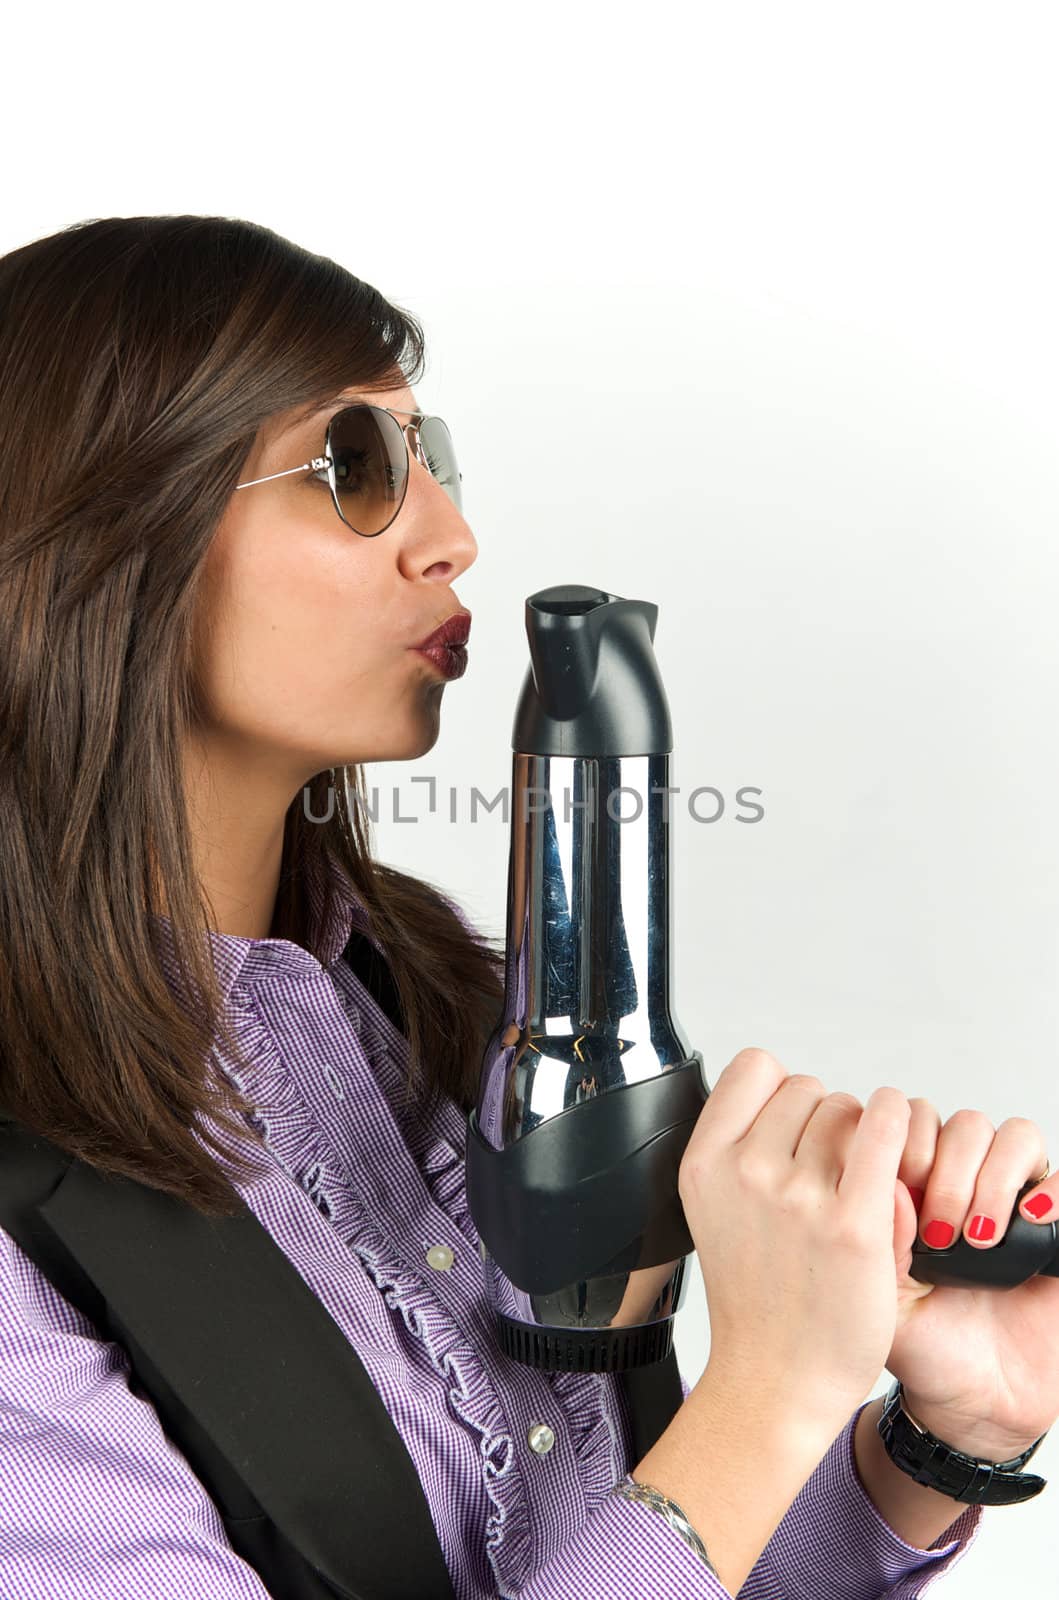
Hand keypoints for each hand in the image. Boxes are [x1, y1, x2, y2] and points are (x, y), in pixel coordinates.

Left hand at [886, 1101, 1058, 1461]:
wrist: (977, 1404)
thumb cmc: (924, 1345)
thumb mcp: (882, 1293)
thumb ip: (878, 1236)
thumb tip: (887, 1179)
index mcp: (915, 1186)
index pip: (913, 1119)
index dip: (905, 1141)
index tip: (896, 1188)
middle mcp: (966, 1183)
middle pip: (964, 1124)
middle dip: (950, 1169)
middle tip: (938, 1230)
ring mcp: (1015, 1201)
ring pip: (1013, 1137)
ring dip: (994, 1177)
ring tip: (978, 1237)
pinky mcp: (1056, 1229)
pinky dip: (1052, 1188)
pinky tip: (1030, 1218)